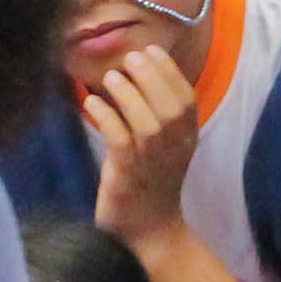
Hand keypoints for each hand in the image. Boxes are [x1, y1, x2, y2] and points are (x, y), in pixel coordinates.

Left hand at [84, 44, 200, 243]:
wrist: (152, 230)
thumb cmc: (154, 182)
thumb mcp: (168, 147)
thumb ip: (160, 114)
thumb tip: (139, 72)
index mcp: (188, 139)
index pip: (186, 99)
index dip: (170, 71)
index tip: (151, 50)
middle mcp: (175, 149)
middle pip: (169, 107)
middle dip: (151, 77)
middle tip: (130, 59)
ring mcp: (152, 163)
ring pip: (146, 122)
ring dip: (128, 95)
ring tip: (111, 77)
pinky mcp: (127, 175)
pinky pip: (119, 140)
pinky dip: (106, 118)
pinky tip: (92, 103)